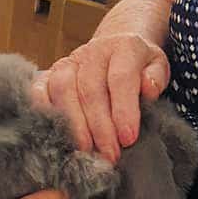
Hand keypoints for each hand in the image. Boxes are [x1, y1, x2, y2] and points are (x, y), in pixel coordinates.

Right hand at [30, 33, 168, 162]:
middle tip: (110, 154)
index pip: (121, 78)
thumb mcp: (157, 66)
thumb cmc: (139, 64)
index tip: (128, 138)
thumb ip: (155, 78)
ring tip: (86, 151)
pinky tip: (54, 133)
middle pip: (90, 89)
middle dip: (100, 127)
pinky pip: (40, 88)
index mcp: (124, 46)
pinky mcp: (50, 72)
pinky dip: (43, 110)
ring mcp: (69, 61)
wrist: (116, 44)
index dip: (123, 110)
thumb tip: (148, 89)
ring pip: (63, 89)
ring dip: (74, 124)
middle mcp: (94, 51)